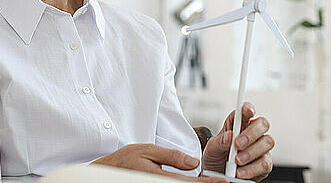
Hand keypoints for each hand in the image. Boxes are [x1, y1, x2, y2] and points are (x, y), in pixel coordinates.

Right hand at [91, 143, 229, 181]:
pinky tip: (193, 181)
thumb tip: (193, 162)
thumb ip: (171, 156)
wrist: (108, 171)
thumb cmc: (126, 159)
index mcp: (159, 177)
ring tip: (210, 181)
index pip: (189, 181)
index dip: (208, 182)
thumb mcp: (148, 150)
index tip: (223, 182)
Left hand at [201, 102, 273, 181]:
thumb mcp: (212, 149)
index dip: (248, 108)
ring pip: (267, 142)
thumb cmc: (216, 157)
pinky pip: (265, 164)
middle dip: (251, 133)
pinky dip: (252, 168)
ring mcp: (261, 148)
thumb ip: (219, 142)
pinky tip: (241, 172)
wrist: (219, 175)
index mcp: (238, 124)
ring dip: (251, 152)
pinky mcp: (265, 164)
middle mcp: (253, 134)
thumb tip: (229, 136)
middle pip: (262, 124)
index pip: (246, 112)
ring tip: (237, 161)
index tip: (247, 110)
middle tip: (237, 144)